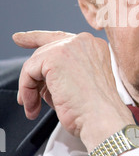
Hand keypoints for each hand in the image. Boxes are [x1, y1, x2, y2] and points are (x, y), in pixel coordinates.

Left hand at [13, 31, 133, 151]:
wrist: (102, 118)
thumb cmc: (95, 110)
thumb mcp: (81, 84)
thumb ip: (62, 73)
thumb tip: (38, 79)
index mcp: (94, 46)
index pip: (61, 39)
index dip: (37, 38)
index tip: (20, 38)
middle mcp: (84, 41)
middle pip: (45, 50)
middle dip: (33, 76)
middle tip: (28, 100)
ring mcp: (70, 46)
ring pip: (36, 61)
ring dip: (30, 88)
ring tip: (34, 107)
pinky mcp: (55, 57)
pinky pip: (29, 71)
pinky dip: (26, 90)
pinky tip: (33, 105)